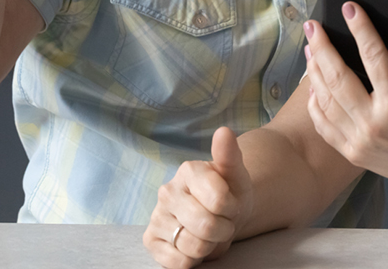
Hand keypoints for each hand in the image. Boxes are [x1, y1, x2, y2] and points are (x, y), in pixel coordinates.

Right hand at [144, 127, 253, 267]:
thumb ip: (230, 154)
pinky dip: (193, 259)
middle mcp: (167, 191)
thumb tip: (224, 132)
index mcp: (188, 170)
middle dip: (223, 229)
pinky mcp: (151, 240)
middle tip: (222, 221)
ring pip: (193, 246)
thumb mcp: (236, 174)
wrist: (221, 213)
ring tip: (209, 233)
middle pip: (206, 226)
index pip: (220, 201)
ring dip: (209, 245)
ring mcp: (156, 216)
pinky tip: (193, 244)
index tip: (231, 203)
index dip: (233, 209)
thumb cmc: (230, 192)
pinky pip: (178, 262)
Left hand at [303, 5, 387, 191]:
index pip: (373, 55)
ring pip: (326, 101)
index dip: (360, 28)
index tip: (350, 9)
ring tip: (309, 50)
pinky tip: (314, 87)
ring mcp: (360, 141)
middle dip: (322, 48)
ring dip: (314, 72)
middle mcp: (374, 123)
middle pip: (338, 77)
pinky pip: (326, 127)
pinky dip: (316, 105)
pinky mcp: (354, 154)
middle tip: (313, 27)